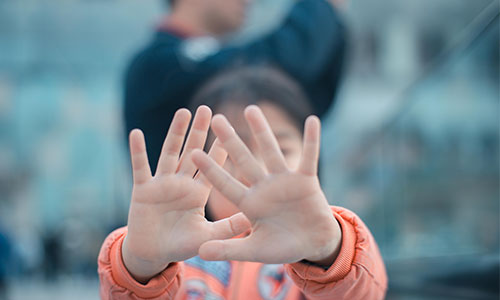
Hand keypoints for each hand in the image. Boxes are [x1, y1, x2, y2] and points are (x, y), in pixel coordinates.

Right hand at [122, 106, 250, 282]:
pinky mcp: (143, 189)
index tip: (230, 129)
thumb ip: (228, 228)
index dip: (219, 148)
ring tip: (183, 112)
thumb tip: (254, 220)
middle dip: (199, 131)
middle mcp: (181, 183)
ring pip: (170, 153)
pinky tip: (136, 133)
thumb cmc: (181, 245)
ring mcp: (162, 183)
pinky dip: (138, 151)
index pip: (212, 166)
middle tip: (206, 109)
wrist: (153, 254)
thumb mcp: (207, 236)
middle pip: (192, 152)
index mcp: (198, 192)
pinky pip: (140, 167)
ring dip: (175, 133)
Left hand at [192, 105, 341, 265]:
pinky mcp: (307, 180)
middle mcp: (264, 187)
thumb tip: (200, 254)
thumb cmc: (282, 247)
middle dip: (230, 141)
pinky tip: (312, 120)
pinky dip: (312, 140)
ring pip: (271, 152)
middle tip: (215, 119)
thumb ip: (229, 249)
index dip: (211, 169)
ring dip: (262, 131)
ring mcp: (285, 181)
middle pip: (244, 160)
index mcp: (249, 203)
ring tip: (251, 109)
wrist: (312, 245)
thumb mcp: (254, 250)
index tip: (193, 152)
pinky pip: (310, 157)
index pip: (226, 183)